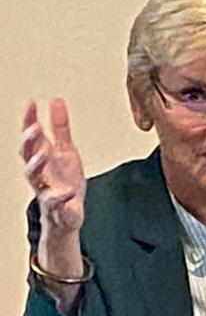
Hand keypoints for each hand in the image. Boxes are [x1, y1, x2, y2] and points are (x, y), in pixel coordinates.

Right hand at [20, 99, 85, 231]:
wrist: (67, 214)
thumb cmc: (64, 180)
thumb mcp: (65, 151)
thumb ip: (60, 128)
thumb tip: (56, 101)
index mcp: (42, 157)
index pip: (31, 137)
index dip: (29, 120)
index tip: (31, 102)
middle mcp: (39, 173)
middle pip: (27, 155)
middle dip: (29, 142)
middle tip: (34, 128)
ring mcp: (46, 189)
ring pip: (34, 178)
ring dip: (36, 165)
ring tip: (44, 154)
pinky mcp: (58, 207)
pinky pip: (56, 202)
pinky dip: (61, 197)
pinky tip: (69, 191)